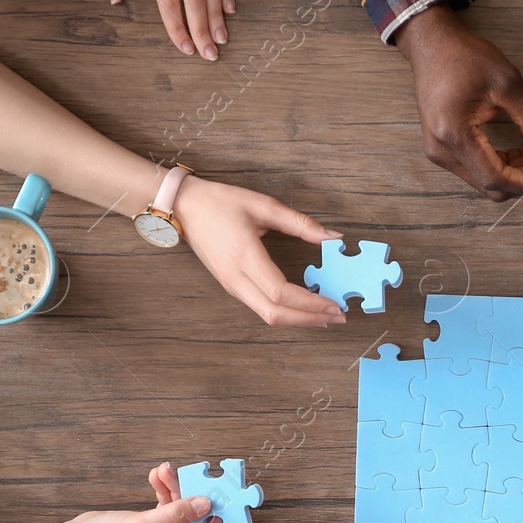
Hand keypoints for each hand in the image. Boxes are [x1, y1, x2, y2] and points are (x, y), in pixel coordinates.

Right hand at [173, 176, 346, 327]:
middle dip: (309, 319)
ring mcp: (231, 285)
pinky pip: (260, 308)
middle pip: (274, 314)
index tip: (334, 304)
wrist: (184, 206)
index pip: (280, 293)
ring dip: (298, 319)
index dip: (309, 303)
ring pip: (267, 316)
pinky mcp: (231, 287)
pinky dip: (285, 313)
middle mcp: (236, 278)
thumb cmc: (220, 202)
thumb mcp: (264, 205)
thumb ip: (301, 223)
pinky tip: (302, 307)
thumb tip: (333, 236)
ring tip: (324, 316)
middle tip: (338, 317)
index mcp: (244, 256)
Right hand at [396, 7, 522, 200]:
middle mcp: (441, 151)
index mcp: (454, 134)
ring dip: (509, 172)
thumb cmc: (463, 57)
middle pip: (488, 186)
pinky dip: (496, 165)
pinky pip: (473, 169)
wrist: (431, 44)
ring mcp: (438, 152)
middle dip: (519, 179)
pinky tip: (514, 151)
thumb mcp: (507, 81)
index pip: (495, 177)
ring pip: (481, 180)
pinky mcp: (440, 148)